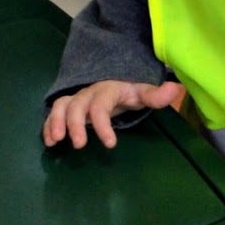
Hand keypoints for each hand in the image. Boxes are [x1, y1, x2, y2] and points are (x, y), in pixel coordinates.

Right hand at [42, 80, 185, 150]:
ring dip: (55, 123)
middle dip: (74, 124)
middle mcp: (88, 93)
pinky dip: (48, 125)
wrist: (113, 79)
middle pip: (76, 105)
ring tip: (55, 141)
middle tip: (79, 145)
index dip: (103, 124)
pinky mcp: (67, 106)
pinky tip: (49, 142)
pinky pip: (53, 112)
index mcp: (107, 90)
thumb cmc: (128, 91)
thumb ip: (155, 95)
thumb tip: (176, 89)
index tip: (110, 145)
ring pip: (60, 106)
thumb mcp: (142, 93)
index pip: (101, 106)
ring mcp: (75, 99)